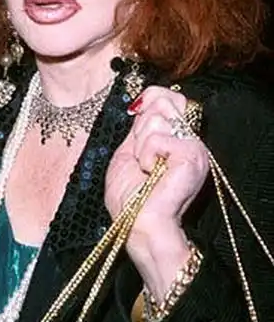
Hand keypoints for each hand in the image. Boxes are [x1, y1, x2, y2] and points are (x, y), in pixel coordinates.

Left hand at [105, 85, 208, 300]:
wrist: (141, 226)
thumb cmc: (132, 199)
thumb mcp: (128, 154)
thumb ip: (138, 127)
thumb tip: (140, 102)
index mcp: (176, 136)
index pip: (168, 95)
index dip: (149, 100)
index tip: (137, 122)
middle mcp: (189, 137)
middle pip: (163, 99)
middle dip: (141, 128)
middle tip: (143, 158)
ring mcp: (194, 145)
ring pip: (156, 118)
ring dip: (141, 147)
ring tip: (148, 170)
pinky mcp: (192, 154)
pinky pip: (157, 138)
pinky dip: (146, 157)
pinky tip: (153, 174)